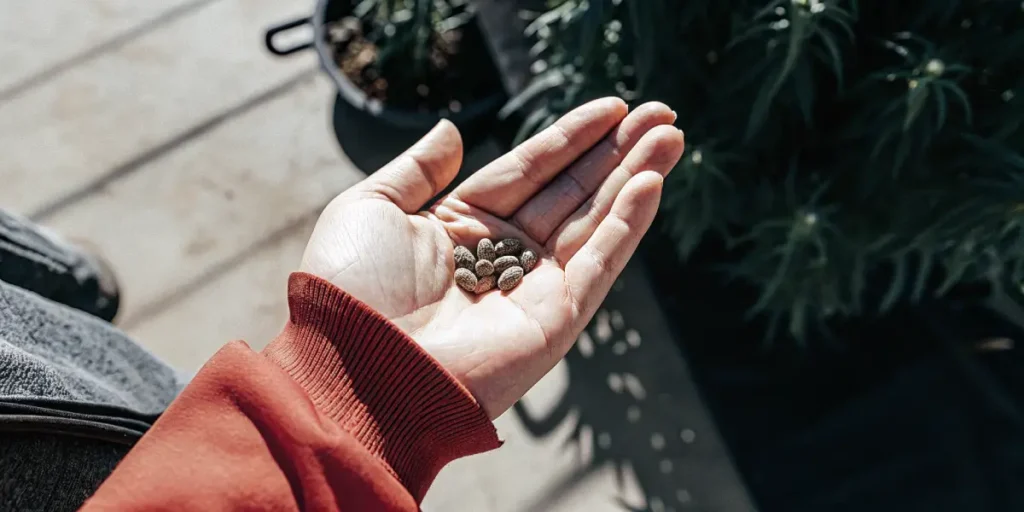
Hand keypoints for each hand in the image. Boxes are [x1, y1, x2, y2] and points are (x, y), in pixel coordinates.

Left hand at [300, 98, 684, 417]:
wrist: (355, 363)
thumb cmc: (350, 288)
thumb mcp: (370, 208)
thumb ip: (417, 169)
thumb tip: (451, 128)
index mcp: (462, 227)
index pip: (530, 169)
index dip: (571, 137)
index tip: (613, 106)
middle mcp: (503, 254)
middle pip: (573, 191)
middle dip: (617, 151)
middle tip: (663, 113)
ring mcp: (533, 287)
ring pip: (595, 221)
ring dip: (635, 177)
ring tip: (671, 134)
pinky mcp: (555, 319)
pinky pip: (598, 262)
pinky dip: (627, 223)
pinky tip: (650, 183)